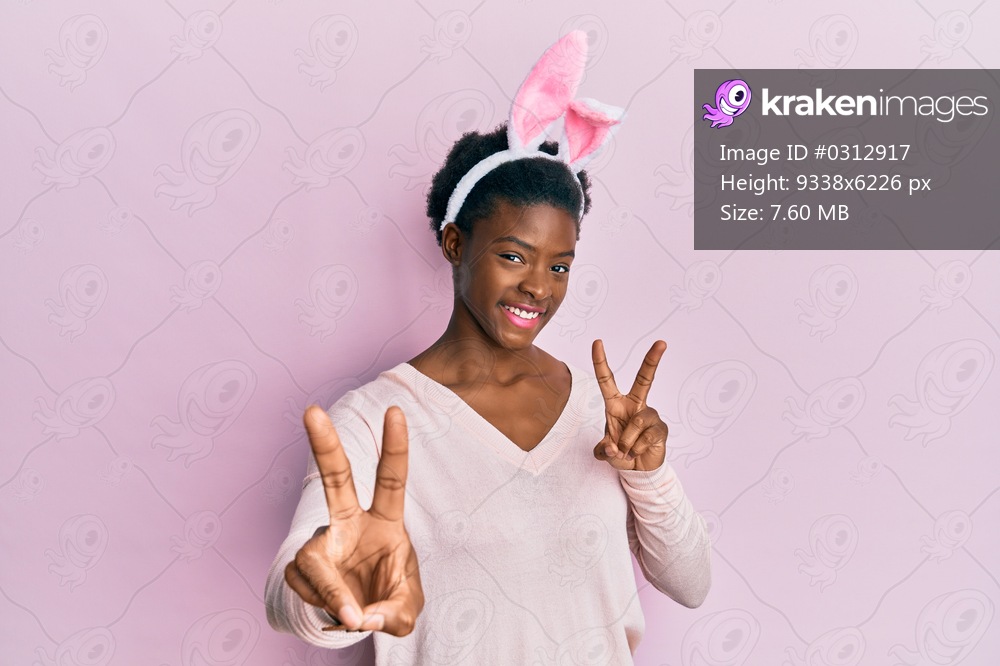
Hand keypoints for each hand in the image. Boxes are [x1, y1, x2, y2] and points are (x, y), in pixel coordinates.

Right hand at [284, 405, 423, 634]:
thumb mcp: (406, 608)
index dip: (394, 446)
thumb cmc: (390, 598)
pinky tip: (336, 611)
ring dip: (331, 592)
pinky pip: (305, 587)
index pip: (391, 480)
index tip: (395, 411)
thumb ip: (395, 613)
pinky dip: (323, 606)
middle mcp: (350, 523)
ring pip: (312, 561)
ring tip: (351, 616)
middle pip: (335, 479)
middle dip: (324, 445)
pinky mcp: (301, 566)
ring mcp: (323, 543)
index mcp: (385, 522)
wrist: (360, 616)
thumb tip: (360, 615)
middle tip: (311, 410)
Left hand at [591, 339, 668, 471]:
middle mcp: (634, 405)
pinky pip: (645, 437)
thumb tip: (612, 446)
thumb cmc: (620, 452)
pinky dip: (636, 449)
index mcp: (616, 405)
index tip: (597, 342)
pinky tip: (638, 452)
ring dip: (626, 442)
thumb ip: (603, 450)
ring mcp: (649, 416)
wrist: (638, 469)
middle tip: (662, 342)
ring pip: (636, 423)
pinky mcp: (660, 428)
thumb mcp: (605, 452)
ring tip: (627, 450)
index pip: (607, 380)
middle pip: (644, 379)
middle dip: (652, 360)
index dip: (601, 362)